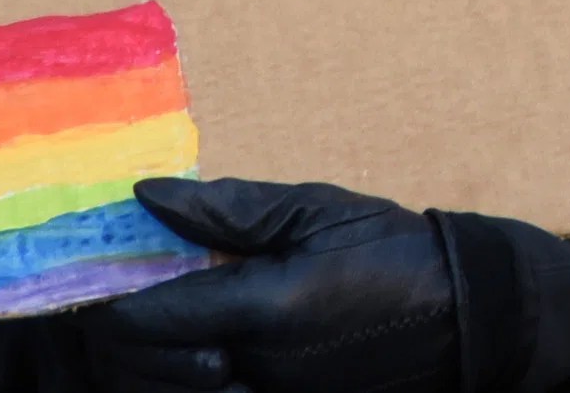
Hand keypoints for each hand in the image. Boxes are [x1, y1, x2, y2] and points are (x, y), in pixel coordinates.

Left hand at [84, 177, 455, 392]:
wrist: (462, 316)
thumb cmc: (392, 252)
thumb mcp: (317, 210)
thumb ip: (229, 207)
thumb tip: (147, 195)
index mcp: (264, 309)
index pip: (146, 318)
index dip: (110, 297)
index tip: (107, 270)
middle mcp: (257, 369)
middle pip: (141, 370)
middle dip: (122, 335)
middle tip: (129, 295)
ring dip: (147, 367)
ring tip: (162, 327)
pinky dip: (185, 386)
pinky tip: (197, 357)